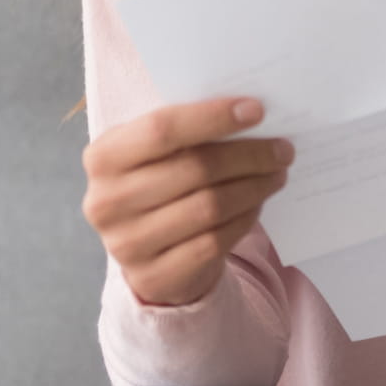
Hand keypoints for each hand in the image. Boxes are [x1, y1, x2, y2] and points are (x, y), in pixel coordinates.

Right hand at [81, 96, 293, 307]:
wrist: (145, 252)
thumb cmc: (157, 184)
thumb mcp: (154, 154)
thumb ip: (185, 131)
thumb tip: (249, 112)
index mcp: (103, 157)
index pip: (162, 129)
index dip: (212, 117)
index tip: (257, 110)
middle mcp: (107, 201)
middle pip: (194, 169)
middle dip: (248, 155)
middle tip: (283, 149)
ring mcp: (127, 243)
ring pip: (209, 207)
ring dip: (254, 187)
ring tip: (277, 173)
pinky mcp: (154, 275)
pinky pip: (214, 242)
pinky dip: (244, 218)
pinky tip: (258, 203)